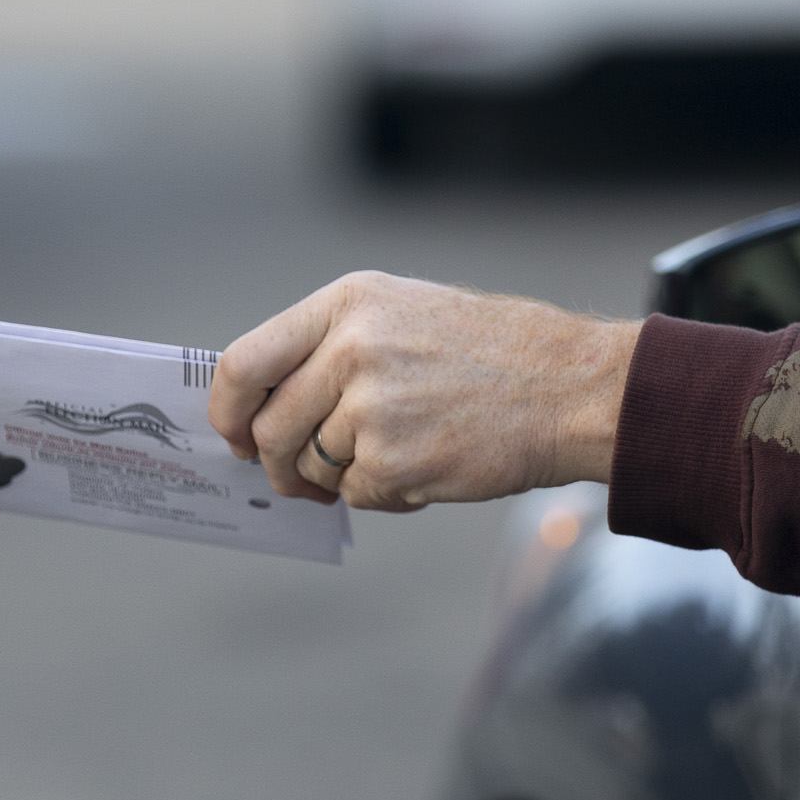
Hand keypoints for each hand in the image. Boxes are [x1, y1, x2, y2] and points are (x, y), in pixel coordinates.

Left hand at [208, 272, 639, 511]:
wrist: (571, 387)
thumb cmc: (489, 352)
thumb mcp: (399, 314)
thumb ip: (328, 349)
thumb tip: (262, 409)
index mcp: (345, 305)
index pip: (243, 363)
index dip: (228, 411)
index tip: (235, 436)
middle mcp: (350, 349)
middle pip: (270, 427)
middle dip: (279, 463)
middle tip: (300, 476)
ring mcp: (371, 407)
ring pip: (312, 465)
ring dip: (342, 476)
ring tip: (397, 452)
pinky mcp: (395, 460)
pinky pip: (357, 494)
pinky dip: (384, 494)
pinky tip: (425, 469)